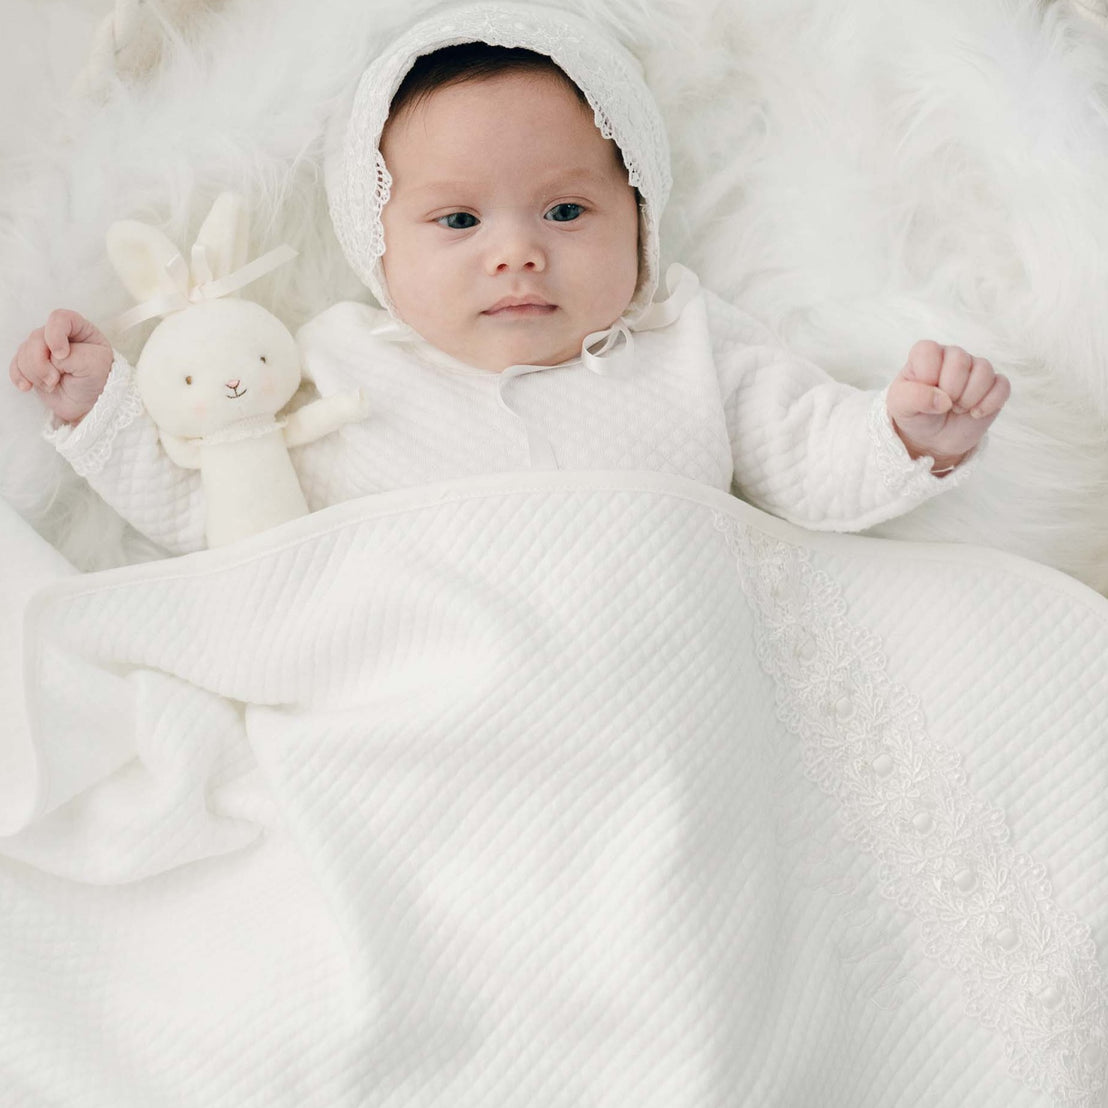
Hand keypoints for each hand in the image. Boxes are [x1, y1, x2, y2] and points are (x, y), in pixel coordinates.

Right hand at [9, 310, 113, 424]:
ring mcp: (43, 349)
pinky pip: (16, 364)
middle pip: (37, 337)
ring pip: (24, 352)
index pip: (59, 318)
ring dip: (35, 373)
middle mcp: (58, 336)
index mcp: (79, 329)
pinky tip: (27, 387)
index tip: (62, 355)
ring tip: (52, 385)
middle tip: (54, 379)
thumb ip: (71, 356)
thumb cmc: (98, 381)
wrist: (89, 404)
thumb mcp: (94, 365)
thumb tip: (49, 358)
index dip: (55, 335)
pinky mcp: (32, 365)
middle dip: (41, 362)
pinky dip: (19, 376)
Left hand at [886, 340, 1009, 471]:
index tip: (922, 394)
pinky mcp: (993, 386)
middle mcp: (952, 356)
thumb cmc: (913, 415)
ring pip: (984, 370)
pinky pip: (1002, 386)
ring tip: (956, 408)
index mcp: (925, 355)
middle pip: (960, 359)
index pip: (928, 350)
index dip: (926, 375)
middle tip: (942, 405)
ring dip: (969, 398)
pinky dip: (989, 403)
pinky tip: (975, 413)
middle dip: (950, 390)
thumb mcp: (900, 406)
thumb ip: (913, 397)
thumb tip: (943, 400)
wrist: (931, 439)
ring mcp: (975, 369)